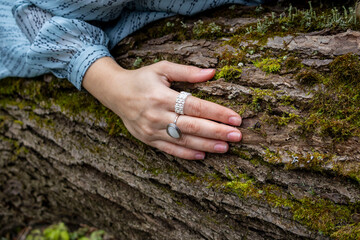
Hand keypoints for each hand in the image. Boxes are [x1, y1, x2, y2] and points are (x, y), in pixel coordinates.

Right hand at [83, 57, 241, 159]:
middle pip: (192, 126)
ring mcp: (152, 130)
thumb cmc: (142, 79)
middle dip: (217, 132)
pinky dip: (186, 154)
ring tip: (225, 147)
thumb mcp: (162, 68)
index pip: (195, 106)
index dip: (217, 113)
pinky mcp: (148, 140)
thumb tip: (212, 72)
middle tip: (237, 136)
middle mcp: (157, 115)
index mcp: (162, 96)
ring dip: (206, 145)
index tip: (235, 118)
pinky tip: (202, 155)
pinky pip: (170, 150)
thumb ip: (187, 71)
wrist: (115, 93)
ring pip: (183, 141)